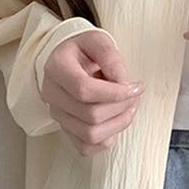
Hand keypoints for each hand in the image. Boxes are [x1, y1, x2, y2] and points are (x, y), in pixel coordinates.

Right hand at [40, 30, 145, 155]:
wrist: (72, 61)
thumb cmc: (86, 50)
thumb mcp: (99, 41)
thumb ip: (111, 57)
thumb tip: (122, 83)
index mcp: (56, 68)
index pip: (84, 90)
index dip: (116, 93)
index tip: (137, 87)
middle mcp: (51, 94)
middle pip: (90, 115)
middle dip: (121, 107)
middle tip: (135, 95)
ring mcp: (57, 115)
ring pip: (90, 134)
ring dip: (119, 124)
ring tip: (129, 106)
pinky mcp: (66, 130)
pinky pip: (86, 147)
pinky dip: (108, 138)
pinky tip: (116, 119)